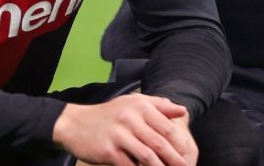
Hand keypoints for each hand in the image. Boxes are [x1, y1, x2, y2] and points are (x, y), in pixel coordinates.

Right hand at [54, 94, 196, 165]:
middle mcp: (131, 119)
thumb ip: (159, 106)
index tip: (188, 157)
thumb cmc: (109, 114)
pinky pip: (129, 165)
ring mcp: (119, 135)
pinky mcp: (108, 150)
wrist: (75, 123)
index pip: (167, 128)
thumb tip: (182, 111)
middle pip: (159, 144)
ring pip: (147, 156)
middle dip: (175, 160)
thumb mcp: (134, 103)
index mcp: (141, 106)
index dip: (180, 145)